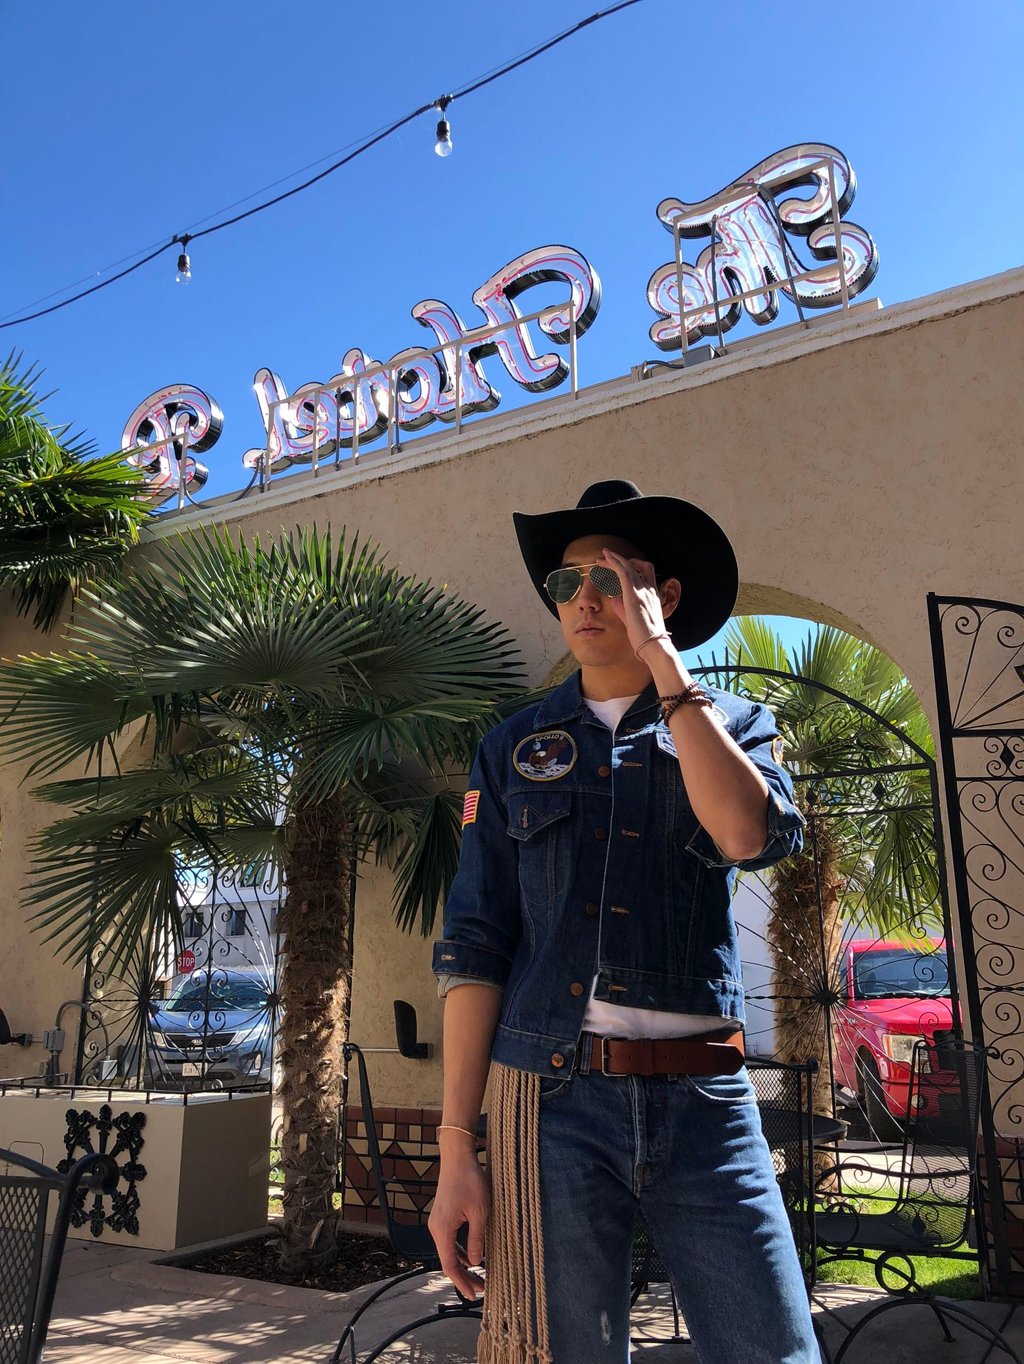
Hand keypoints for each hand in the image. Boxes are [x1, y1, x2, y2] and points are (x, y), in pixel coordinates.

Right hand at [428, 1150, 488, 1299]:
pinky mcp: (442, 1216)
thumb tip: (477, 1262)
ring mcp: (437, 1222)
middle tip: (481, 1289)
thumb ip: (476, 1239)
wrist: (457, 1157)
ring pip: (448, 1251)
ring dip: (463, 1265)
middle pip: (448, 1261)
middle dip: (464, 1277)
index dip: (461, 1282)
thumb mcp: (479, 1212)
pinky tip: (472, 1256)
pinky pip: (450, 1240)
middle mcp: (436, 1229)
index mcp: (443, 1230)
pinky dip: (460, 1251)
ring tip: (479, 1277)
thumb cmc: (470, 1181)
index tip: (474, 1295)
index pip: (450, 1265)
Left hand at [599, 547, 671, 655]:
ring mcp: (642, 591)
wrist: (653, 645)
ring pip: (629, 566)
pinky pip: (623, 572)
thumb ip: (623, 606)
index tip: (618, 565)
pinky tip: (605, 558)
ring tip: (603, 555)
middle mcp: (649, 590)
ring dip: (614, 558)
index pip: (644, 573)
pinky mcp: (633, 595)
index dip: (631, 566)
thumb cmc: (643, 636)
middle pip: (637, 566)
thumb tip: (614, 598)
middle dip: (622, 560)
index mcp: (652, 595)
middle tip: (607, 557)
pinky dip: (614, 563)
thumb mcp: (631, 618)